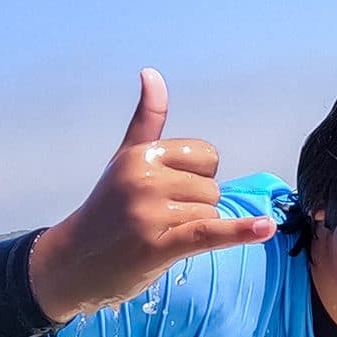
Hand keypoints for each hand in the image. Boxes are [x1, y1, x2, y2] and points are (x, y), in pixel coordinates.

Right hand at [28, 69, 275, 322]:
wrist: (72, 263)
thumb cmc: (106, 210)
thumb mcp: (125, 159)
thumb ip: (147, 119)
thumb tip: (152, 72)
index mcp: (141, 154)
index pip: (207, 155)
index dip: (197, 176)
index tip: (167, 191)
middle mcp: (144, 178)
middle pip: (211, 187)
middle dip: (194, 207)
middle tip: (157, 219)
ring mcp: (150, 213)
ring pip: (211, 213)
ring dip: (193, 229)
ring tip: (158, 235)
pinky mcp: (158, 246)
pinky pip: (209, 233)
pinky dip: (239, 233)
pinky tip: (265, 228)